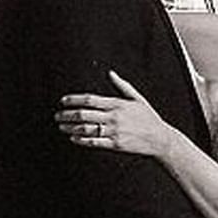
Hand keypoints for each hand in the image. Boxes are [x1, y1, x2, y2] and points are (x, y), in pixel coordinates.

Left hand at [55, 71, 175, 158]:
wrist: (159, 139)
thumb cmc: (149, 119)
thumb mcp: (137, 99)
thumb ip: (122, 86)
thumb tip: (111, 73)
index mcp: (117, 104)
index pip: (90, 100)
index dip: (74, 100)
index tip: (63, 101)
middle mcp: (113, 117)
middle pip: (85, 114)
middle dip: (68, 115)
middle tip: (57, 116)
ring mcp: (114, 131)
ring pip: (87, 129)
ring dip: (71, 127)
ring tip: (62, 127)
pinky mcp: (115, 144)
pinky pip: (95, 142)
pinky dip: (82, 140)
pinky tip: (73, 137)